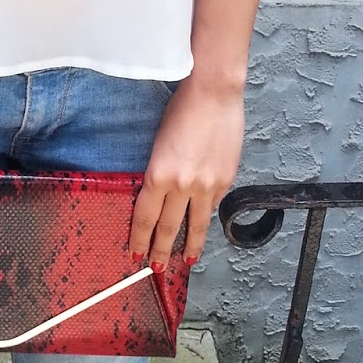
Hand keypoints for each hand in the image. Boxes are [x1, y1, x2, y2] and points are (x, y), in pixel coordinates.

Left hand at [128, 75, 244, 268]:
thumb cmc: (182, 110)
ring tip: (186, 260)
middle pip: (169, 228)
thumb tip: (160, 197)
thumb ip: (159, 175)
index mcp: (159, 175)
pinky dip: (205, 216)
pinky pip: (212, 206)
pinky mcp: (225, 181)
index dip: (140, 238)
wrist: (215, 93)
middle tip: (157, 268)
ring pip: (196, 225)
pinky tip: (202, 224)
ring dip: (190, 246)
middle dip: (161, 251)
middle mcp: (182, 186)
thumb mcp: (158, 145)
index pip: (145, 217)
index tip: (136, 253)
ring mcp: (207, 186)